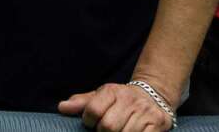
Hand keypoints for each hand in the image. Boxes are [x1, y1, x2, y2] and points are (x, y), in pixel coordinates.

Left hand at [59, 83, 173, 131]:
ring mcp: (144, 112)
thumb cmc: (120, 101)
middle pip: (108, 126)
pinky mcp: (157, 124)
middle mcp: (129, 99)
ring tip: (119, 131)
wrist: (153, 96)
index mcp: (112, 91)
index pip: (93, 110)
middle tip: (106, 131)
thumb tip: (62, 107)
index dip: (89, 121)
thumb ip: (81, 103)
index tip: (92, 123)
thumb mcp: (101, 96)